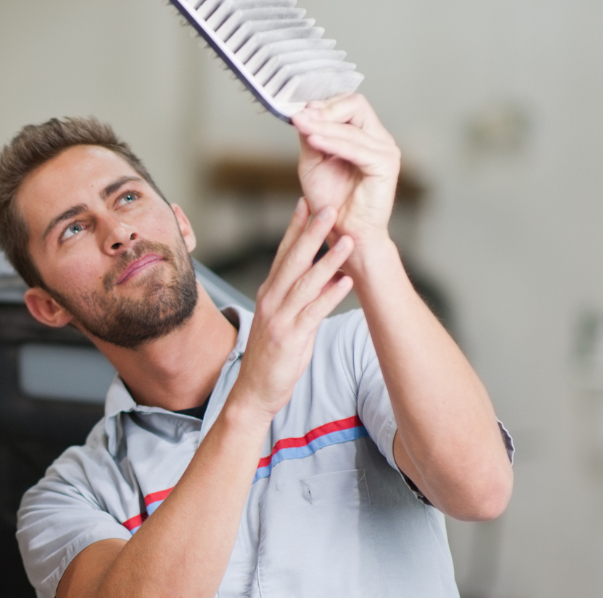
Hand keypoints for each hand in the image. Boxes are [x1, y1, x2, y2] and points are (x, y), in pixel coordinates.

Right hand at [229, 199, 353, 418]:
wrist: (254, 391)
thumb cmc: (271, 355)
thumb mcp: (282, 319)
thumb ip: (300, 296)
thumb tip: (325, 274)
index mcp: (269, 293)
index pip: (282, 253)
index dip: (295, 227)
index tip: (307, 202)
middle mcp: (271, 301)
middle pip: (293, 260)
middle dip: (311, 232)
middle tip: (328, 207)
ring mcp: (279, 319)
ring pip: (305, 283)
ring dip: (328, 260)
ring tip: (347, 241)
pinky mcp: (290, 338)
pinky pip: (313, 312)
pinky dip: (329, 296)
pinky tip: (345, 282)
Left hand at [291, 94, 399, 253]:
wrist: (344, 233)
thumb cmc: (331, 201)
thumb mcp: (313, 163)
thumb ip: (311, 137)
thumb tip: (304, 112)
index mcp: (364, 135)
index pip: (349, 103)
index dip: (323, 104)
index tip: (298, 111)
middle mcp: (379, 139)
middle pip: (356, 104)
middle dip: (325, 110)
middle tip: (300, 116)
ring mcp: (386, 150)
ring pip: (352, 126)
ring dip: (322, 125)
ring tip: (300, 125)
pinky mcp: (386, 165)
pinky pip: (357, 148)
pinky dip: (333, 142)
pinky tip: (313, 140)